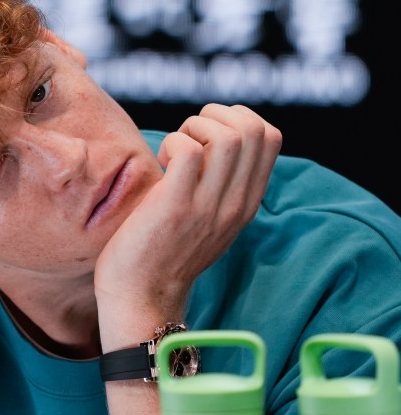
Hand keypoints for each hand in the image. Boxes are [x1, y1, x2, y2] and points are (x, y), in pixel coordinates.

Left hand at [94, 103, 281, 341]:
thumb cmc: (166, 251)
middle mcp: (236, 203)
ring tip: (173, 152)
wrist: (142, 297)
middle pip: (254, 128)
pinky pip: (188, 151)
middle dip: (215, 116)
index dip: (237, 119)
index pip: (271, 137)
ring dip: (193, 128)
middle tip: (189, 140)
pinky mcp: (176, 206)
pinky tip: (160, 163)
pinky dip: (172, 143)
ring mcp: (209, 206)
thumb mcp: (210, 219)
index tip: (207, 138)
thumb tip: (213, 141)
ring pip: (227, 135)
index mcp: (246, 202)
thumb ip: (222, 186)